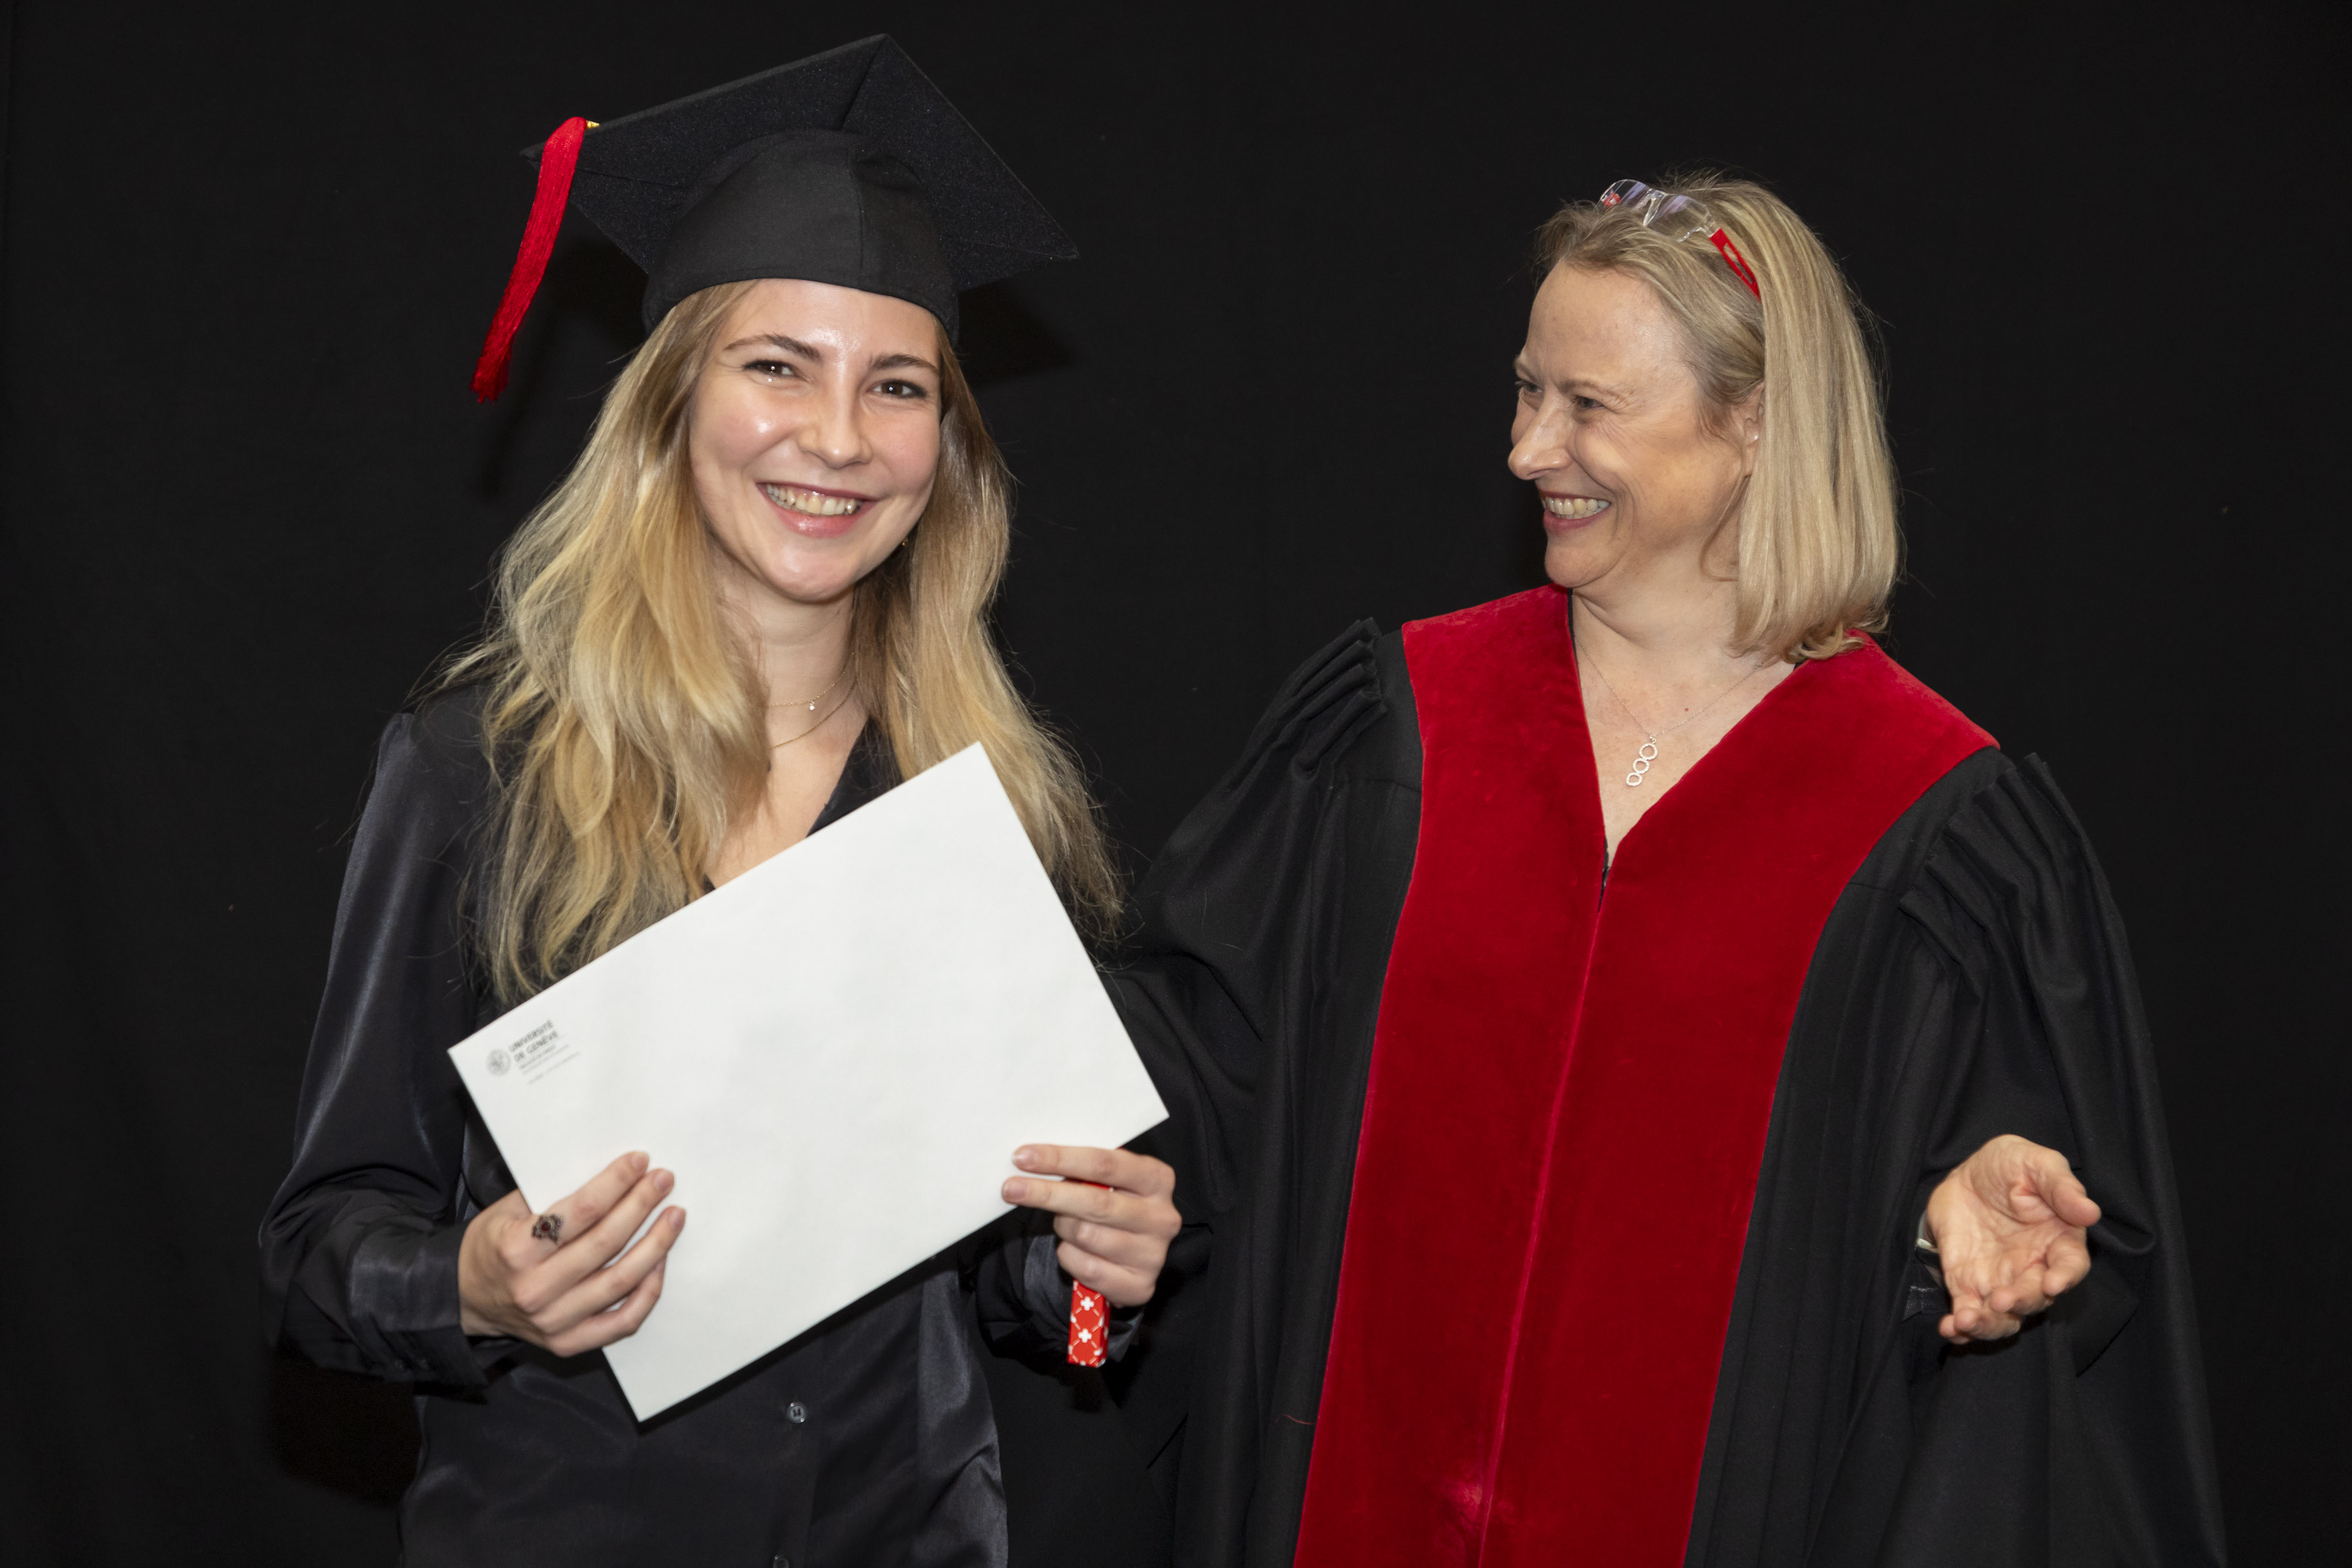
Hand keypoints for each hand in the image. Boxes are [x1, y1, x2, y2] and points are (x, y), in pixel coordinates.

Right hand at [458, 1151, 685, 1355]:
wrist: (465, 1298)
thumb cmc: (492, 1245)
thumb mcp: (506, 1211)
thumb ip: (551, 1194)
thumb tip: (610, 1172)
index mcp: (517, 1249)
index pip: (581, 1211)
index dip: (615, 1183)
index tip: (640, 1161)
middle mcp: (535, 1288)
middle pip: (605, 1243)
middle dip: (641, 1205)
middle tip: (664, 1180)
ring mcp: (553, 1320)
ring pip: (620, 1281)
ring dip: (656, 1245)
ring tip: (674, 1216)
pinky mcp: (568, 1342)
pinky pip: (622, 1322)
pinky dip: (648, 1292)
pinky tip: (660, 1263)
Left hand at [1001, 1145, 1180, 1307]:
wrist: (1132, 1255)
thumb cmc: (1113, 1206)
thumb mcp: (1108, 1181)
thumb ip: (1083, 1170)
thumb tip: (1033, 1158)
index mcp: (1157, 1179)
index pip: (1105, 1163)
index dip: (1061, 1159)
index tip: (1024, 1157)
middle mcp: (1162, 1216)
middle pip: (1094, 1201)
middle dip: (1046, 1193)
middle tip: (1011, 1188)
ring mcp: (1152, 1254)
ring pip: (1085, 1235)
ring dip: (1062, 1227)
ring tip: (1062, 1222)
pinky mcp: (1139, 1286)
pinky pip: (1086, 1268)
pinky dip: (1069, 1256)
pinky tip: (1073, 1249)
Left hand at [1925, 1133, 2100, 1343]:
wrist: (1966, 1175)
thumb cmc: (2010, 1167)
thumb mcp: (2035, 1162)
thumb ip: (2061, 1186)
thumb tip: (2090, 1212)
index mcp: (2059, 1241)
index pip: (2071, 1266)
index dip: (2065, 1277)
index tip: (2053, 1283)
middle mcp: (2034, 1268)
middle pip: (2036, 1297)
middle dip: (2022, 1302)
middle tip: (2002, 1299)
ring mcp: (2001, 1280)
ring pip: (2004, 1316)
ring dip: (1989, 1324)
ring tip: (1968, 1321)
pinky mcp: (1969, 1284)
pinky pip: (1968, 1311)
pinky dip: (1961, 1325)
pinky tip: (1951, 1328)